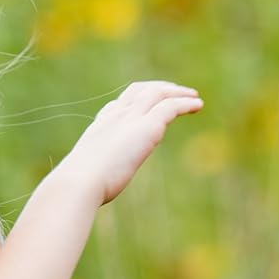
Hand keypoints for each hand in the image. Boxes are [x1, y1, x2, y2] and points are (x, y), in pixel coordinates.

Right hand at [55, 80, 203, 206]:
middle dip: (159, 88)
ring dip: (177, 93)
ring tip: (193, 98)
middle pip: (140, 90)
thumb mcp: (87, 176)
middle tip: (175, 92)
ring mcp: (132, 118)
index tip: (146, 104)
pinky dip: (186, 104)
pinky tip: (198, 105)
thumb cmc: (80, 185)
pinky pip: (171, 107)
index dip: (136, 100)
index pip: (119, 105)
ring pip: (158, 93)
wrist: (80, 181)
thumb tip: (94, 190)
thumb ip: (95, 174)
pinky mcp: (148, 127)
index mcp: (101, 126)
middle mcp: (116, 116)